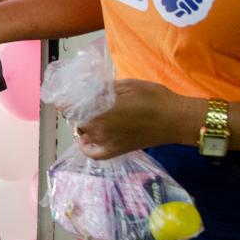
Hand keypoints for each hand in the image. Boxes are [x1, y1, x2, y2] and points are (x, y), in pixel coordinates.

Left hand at [76, 79, 191, 159]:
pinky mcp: (116, 150)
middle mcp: (100, 129)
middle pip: (76, 119)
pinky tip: (85, 140)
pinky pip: (95, 153)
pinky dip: (86, 147)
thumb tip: (90, 88)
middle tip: (80, 99)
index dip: (64, 101)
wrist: (174, 119)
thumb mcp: (127, 85)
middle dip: (74, 110)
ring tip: (87, 112)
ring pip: (83, 134)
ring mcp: (107, 142)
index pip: (70, 108)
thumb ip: (105, 88)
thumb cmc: (153, 98)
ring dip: (81, 124)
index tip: (65, 93)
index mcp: (100, 111)